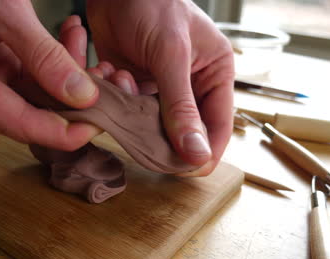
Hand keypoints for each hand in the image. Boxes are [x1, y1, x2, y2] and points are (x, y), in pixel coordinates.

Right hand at [0, 0, 98, 150]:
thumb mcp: (4, 8)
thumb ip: (44, 54)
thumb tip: (82, 95)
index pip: (13, 121)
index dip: (58, 131)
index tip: (95, 127)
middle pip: (22, 114)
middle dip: (67, 105)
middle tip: (104, 93)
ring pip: (28, 96)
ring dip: (63, 80)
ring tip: (89, 56)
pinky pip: (24, 77)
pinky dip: (50, 65)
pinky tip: (70, 43)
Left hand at [87, 0, 234, 175]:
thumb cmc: (153, 4)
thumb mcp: (170, 55)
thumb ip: (181, 106)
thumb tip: (196, 153)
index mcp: (215, 74)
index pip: (219, 126)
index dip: (205, 152)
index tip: (186, 171)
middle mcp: (192, 85)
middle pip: (185, 130)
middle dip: (161, 134)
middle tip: (140, 135)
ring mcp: (163, 87)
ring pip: (154, 124)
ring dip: (134, 112)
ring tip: (122, 80)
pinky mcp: (137, 86)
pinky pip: (131, 110)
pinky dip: (118, 99)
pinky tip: (111, 72)